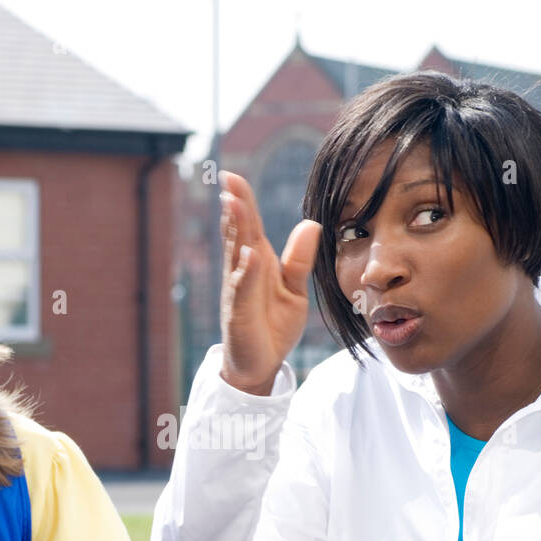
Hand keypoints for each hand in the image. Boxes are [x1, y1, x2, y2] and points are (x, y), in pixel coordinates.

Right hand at [218, 171, 320, 394]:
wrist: (262, 364)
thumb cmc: (273, 325)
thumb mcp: (294, 290)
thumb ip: (299, 259)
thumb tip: (310, 224)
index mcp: (257, 262)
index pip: (250, 226)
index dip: (243, 201)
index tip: (234, 176)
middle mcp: (243, 272)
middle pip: (239, 234)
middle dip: (235, 207)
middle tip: (229, 179)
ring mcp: (239, 292)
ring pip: (237, 256)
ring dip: (235, 231)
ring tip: (235, 205)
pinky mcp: (240, 314)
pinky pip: (243, 290)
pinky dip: (246, 273)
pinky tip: (249, 256)